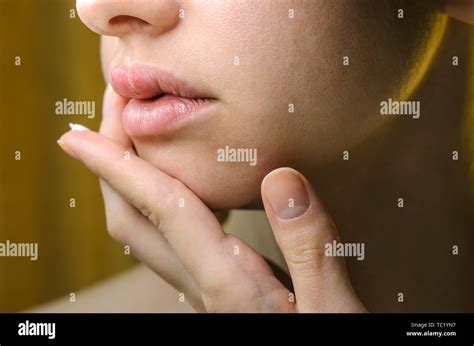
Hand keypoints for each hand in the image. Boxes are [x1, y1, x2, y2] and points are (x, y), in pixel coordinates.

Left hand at [57, 87, 365, 311]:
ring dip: (127, 182)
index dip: (116, 168)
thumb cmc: (324, 342)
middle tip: (109, 116)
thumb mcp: (330, 306)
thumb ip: (310, 245)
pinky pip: (167, 236)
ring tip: (133, 139)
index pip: (162, 210)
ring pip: (142, 230)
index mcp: (226, 284)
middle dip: (109, 168)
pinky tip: (177, 181)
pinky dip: (156, 199)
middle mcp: (202, 284)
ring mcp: (203, 287)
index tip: (77, 138)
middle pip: (131, 222)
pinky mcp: (214, 286)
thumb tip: (281, 179)